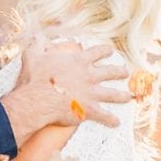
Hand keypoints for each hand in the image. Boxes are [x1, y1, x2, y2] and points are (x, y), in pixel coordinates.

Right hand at [1, 37, 129, 146]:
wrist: (37, 100)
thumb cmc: (35, 78)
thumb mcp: (33, 55)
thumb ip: (38, 44)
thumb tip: (38, 37)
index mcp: (78, 61)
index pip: (97, 52)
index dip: (105, 51)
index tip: (110, 51)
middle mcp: (89, 75)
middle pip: (110, 72)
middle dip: (120, 72)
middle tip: (125, 72)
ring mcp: (92, 93)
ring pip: (112, 94)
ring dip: (121, 96)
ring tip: (127, 96)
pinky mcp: (89, 110)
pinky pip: (104, 116)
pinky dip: (111, 120)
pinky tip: (116, 123)